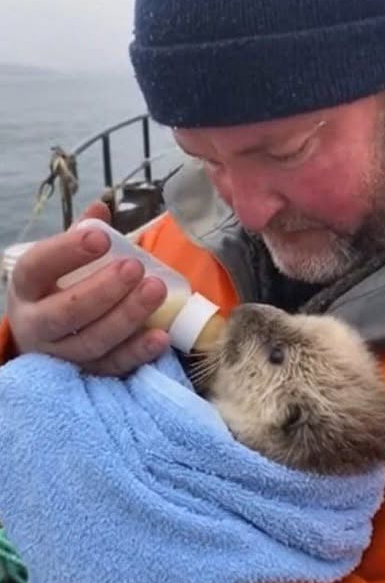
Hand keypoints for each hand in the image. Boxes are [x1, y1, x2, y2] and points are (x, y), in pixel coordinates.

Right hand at [6, 201, 169, 374]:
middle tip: (135, 268)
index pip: (37, 267)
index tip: (101, 237)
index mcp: (26, 287)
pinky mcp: (84, 375)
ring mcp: (58, 355)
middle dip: (103, 290)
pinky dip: (137, 353)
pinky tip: (160, 336)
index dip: (66, 252)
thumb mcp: (59, 262)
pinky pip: (111, 367)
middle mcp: (35, 324)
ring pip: (91, 342)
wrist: (43, 338)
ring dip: (126, 317)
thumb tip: (102, 207)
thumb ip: (81, 234)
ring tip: (156, 290)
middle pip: (66, 312)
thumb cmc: (57, 288)